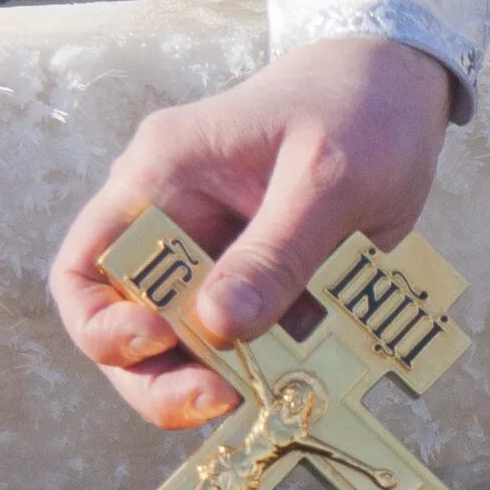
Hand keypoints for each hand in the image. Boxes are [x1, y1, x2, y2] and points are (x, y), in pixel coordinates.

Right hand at [51, 37, 456, 427]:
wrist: (404, 85)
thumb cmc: (358, 109)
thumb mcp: (327, 178)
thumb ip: (277, 252)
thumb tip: (217, 328)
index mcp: (162, 181)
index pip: (85, 270)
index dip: (102, 325)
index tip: (159, 341)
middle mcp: (176, 224)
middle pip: (130, 328)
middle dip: (162, 379)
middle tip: (223, 404)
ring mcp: (220, 257)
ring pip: (192, 347)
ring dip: (225, 381)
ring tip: (273, 398)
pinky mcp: (267, 281)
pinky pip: (255, 342)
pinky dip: (276, 369)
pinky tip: (312, 382)